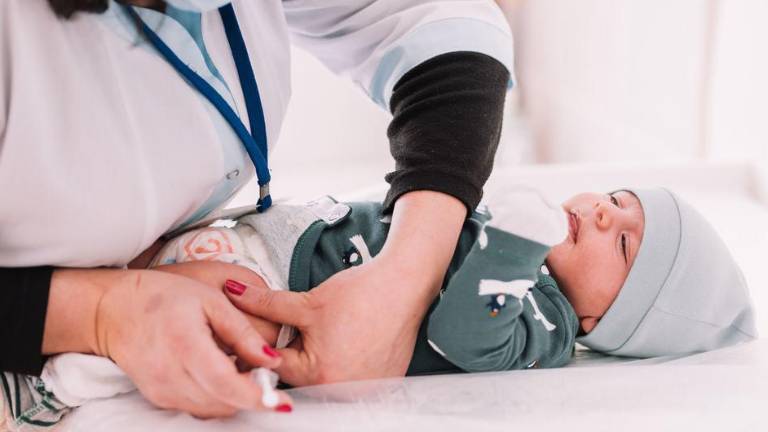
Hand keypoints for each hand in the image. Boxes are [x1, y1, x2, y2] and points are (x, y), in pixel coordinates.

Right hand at [92, 269, 291, 416]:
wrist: (113, 310)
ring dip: (235, 399)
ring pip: (212, 410)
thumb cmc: (164, 297)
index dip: (258, 397)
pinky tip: (222, 376)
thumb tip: (272, 359)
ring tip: (244, 373)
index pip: (227, 384)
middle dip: (252, 397)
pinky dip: (216, 398)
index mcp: (186, 346)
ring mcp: (162, 391)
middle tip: (267, 378)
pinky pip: (196, 408)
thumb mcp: (210, 301)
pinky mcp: (158, 398)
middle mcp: (171, 376)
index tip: (282, 403)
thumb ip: (242, 332)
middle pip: (223, 403)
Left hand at [223, 255, 429, 384]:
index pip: (274, 366)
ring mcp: (362, 391)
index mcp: (318, 375)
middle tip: (307, 329)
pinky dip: (343, 362)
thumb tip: (233, 292)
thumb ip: (265, 303)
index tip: (268, 330)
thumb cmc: (363, 294)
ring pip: (323, 378)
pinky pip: (348, 379)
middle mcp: (341, 391)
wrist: (404, 287)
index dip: (265, 344)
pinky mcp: (379, 385)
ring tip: (333, 334)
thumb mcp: (307, 301)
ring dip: (319, 360)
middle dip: (295, 353)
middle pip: (299, 377)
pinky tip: (349, 340)